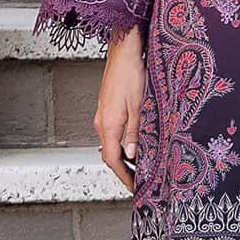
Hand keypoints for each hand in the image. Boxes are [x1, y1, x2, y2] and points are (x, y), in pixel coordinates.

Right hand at [93, 23, 145, 192]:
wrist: (123, 52)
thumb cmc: (131, 74)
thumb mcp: (138, 106)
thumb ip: (135, 133)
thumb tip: (131, 155)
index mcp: (108, 124)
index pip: (112, 160)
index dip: (123, 176)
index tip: (133, 187)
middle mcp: (101, 121)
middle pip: (109, 155)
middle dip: (122, 170)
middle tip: (137, 180)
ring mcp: (102, 115)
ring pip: (109, 144)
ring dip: (121, 157)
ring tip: (137, 166)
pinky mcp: (106, 108)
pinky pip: (110, 133)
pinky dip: (120, 144)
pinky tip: (132, 144)